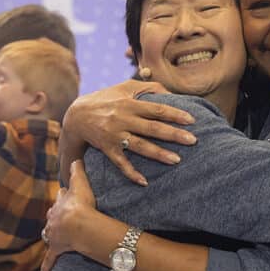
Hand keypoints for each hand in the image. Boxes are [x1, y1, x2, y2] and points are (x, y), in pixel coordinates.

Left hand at [42, 159, 97, 270]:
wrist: (78, 224)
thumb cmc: (81, 204)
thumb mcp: (80, 183)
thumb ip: (77, 170)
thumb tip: (76, 158)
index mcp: (59, 204)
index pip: (60, 197)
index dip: (63, 196)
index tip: (64, 194)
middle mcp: (54, 219)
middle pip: (53, 216)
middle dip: (55, 215)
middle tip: (61, 216)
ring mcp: (54, 235)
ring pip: (50, 234)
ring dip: (52, 235)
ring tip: (56, 236)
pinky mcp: (57, 249)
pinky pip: (50, 259)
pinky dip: (47, 266)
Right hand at [59, 81, 193, 186]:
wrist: (76, 116)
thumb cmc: (106, 100)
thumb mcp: (124, 88)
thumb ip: (147, 88)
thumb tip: (170, 92)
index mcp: (129, 103)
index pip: (156, 109)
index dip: (175, 114)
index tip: (192, 120)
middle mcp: (123, 119)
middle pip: (152, 128)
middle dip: (173, 134)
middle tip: (193, 141)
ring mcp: (114, 135)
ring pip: (139, 146)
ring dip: (158, 154)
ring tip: (177, 160)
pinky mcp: (107, 149)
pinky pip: (120, 163)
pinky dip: (131, 173)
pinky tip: (144, 182)